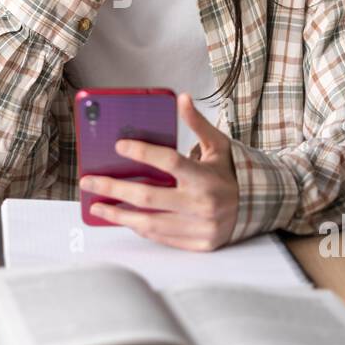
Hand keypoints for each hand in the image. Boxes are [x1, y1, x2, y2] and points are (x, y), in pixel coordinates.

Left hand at [83, 93, 238, 250]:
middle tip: (88, 181)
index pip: (169, 162)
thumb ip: (197, 124)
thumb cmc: (227, 175)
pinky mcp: (196, 245)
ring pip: (148, 222)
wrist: (255, 209)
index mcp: (206, 177)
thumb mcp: (218, 146)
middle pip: (148, 196)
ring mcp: (199, 228)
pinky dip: (137, 226)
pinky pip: (159, 236)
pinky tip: (121, 217)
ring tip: (96, 204)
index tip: (118, 145)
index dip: (143, 152)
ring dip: (117, 214)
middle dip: (113, 188)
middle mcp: (202, 204)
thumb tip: (182, 99)